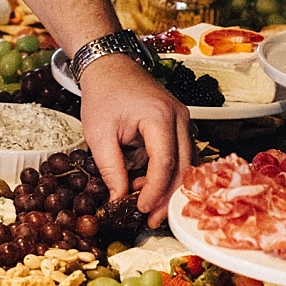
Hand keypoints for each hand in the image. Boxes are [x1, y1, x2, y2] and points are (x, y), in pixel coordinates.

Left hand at [77, 54, 192, 227]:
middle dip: (168, 197)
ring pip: (187, 163)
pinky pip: (182, 153)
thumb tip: (120, 199)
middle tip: (151, 219)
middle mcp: (179, 117)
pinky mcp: (180, 123)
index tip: (141, 209)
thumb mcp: (98, 134)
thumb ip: (111, 169)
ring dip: (170, 186)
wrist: (109, 66)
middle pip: (184, 167)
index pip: (164, 163)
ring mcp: (183, 119)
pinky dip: (169, 172)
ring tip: (147, 204)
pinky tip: (147, 183)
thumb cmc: (103, 94)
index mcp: (159, 117)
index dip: (155, 191)